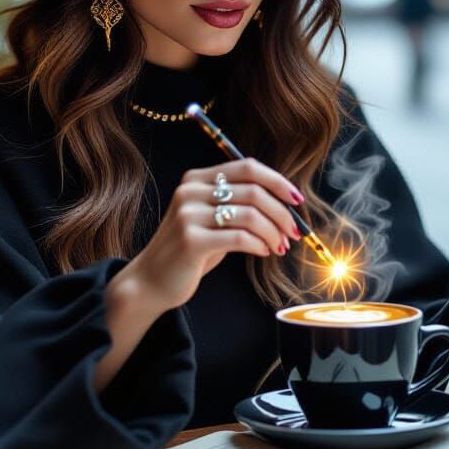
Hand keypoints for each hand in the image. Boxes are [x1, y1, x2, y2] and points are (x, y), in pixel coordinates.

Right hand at [132, 157, 302, 310]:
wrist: (151, 281)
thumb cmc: (192, 251)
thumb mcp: (213, 219)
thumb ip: (240, 204)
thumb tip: (287, 203)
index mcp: (196, 179)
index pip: (247, 167)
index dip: (277, 181)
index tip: (297, 200)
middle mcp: (190, 191)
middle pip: (253, 191)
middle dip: (281, 212)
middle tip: (294, 232)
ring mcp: (188, 214)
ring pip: (250, 215)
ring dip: (273, 232)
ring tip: (280, 246)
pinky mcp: (191, 240)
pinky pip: (240, 237)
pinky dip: (260, 244)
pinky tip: (264, 252)